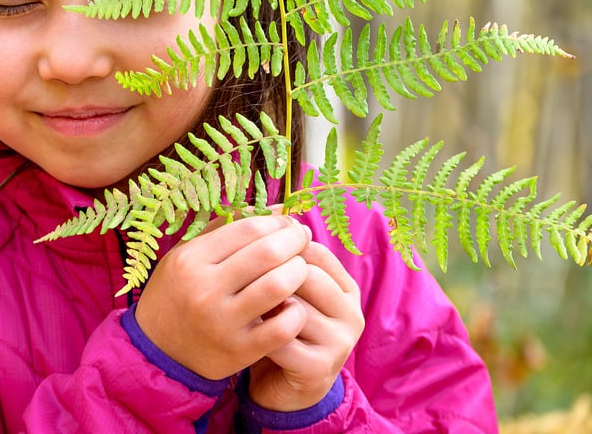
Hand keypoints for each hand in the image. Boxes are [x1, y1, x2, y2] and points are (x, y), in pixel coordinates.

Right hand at [134, 212, 314, 379]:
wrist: (157, 350)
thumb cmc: (178, 293)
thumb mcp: (187, 255)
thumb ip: (225, 228)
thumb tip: (275, 209)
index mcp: (190, 260)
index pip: (248, 228)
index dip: (277, 222)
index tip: (288, 223)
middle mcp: (204, 289)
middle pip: (267, 253)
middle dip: (295, 241)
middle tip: (303, 240)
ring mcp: (221, 323)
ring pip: (278, 286)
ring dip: (299, 272)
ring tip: (300, 269)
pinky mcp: (238, 351)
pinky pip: (282, 328)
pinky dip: (297, 313)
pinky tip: (294, 306)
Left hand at [246, 240, 363, 411]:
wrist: (281, 384)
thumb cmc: (277, 325)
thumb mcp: (284, 288)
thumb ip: (281, 254)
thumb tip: (271, 207)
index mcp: (345, 287)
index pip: (313, 251)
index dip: (277, 250)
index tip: (249, 255)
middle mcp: (351, 312)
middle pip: (305, 275)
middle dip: (268, 276)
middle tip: (240, 281)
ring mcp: (340, 342)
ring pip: (293, 305)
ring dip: (261, 304)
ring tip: (241, 304)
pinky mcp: (320, 368)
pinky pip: (281, 338)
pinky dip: (258, 332)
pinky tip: (245, 330)